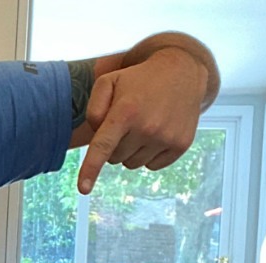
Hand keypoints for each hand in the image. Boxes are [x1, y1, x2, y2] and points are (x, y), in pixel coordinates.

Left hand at [78, 48, 208, 193]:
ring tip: (142, 125)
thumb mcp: (108, 82)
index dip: (91, 169)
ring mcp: (166, 138)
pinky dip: (149, 154)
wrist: (182, 71)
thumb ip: (93, 109)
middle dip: (114, 145)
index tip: (83, 189)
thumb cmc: (138, 79)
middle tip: (126, 122)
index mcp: (126, 112)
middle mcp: (147, 128)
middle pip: (114, 158)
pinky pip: (152, 166)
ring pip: (132, 164)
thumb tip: (97, 137)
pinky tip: (156, 132)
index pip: (103, 146)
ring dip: (131, 151)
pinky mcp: (181, 145)